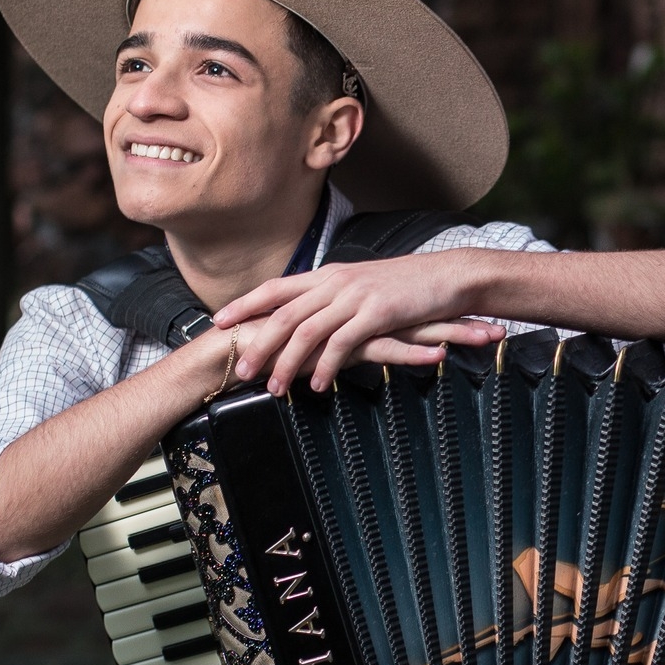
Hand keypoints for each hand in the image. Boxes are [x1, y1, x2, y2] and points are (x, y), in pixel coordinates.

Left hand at [214, 255, 501, 394]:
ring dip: (287, 364)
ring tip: (275, 389)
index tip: (218, 322)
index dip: (244, 304)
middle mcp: (334, 282)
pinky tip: (319, 387)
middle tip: (240, 371)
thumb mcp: (363, 286)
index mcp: (328, 275)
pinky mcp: (376, 313)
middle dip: (258, 345)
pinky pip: (342, 344)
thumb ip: (334, 298)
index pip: (275, 288)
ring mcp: (354, 297)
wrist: (447, 277)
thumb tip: (311, 315)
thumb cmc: (407, 287)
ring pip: (307, 332)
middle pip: (283, 315)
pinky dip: (326, 367)